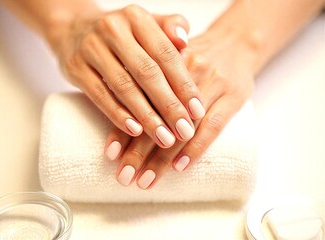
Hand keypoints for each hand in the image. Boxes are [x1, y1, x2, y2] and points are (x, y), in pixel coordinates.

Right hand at [55, 4, 204, 148]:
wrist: (74, 29)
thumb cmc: (122, 33)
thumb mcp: (145, 23)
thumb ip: (169, 27)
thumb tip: (185, 41)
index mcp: (136, 17)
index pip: (166, 54)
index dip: (183, 84)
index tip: (198, 111)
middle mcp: (112, 29)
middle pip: (147, 72)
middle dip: (169, 106)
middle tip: (185, 131)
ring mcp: (91, 48)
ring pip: (124, 87)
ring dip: (147, 116)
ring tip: (165, 138)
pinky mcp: (75, 68)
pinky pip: (99, 95)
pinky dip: (118, 115)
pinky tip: (135, 131)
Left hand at [105, 12, 258, 187]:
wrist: (235, 41)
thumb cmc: (193, 58)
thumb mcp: (167, 59)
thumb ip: (144, 79)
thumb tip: (117, 113)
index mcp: (162, 62)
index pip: (137, 101)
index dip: (122, 128)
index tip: (110, 155)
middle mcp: (184, 71)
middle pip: (157, 117)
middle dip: (137, 152)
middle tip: (124, 177)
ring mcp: (211, 83)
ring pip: (182, 126)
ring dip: (162, 158)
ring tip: (145, 181)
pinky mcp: (232, 96)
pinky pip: (213, 125)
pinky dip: (196, 148)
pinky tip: (179, 166)